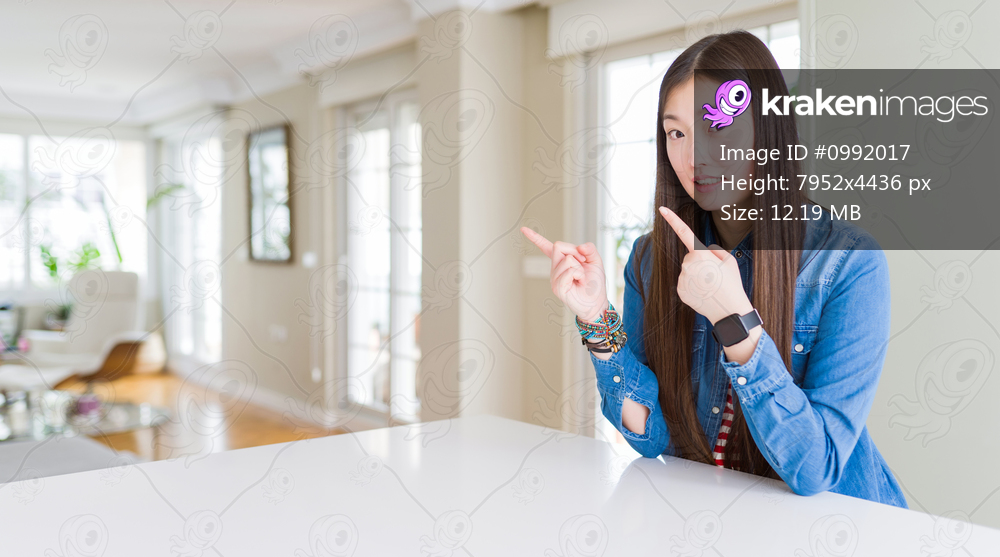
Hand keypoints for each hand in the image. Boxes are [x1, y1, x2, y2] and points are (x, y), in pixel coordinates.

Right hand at [520, 227, 607, 322]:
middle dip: (575, 252)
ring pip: (567, 259)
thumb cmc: (594, 283)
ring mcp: (554, 278)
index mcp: (562, 261)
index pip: (546, 247)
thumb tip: (580, 247)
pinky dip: (579, 274)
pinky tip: (579, 283)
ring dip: (580, 267)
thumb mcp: (595, 260)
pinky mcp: (557, 287)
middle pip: (558, 246)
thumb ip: (589, 248)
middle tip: (583, 263)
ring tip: (581, 278)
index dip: (535, 238)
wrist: (597, 302)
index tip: (523, 229)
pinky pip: (569, 271)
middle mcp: (555, 269)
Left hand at [658, 206, 752, 323]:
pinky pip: (685, 282)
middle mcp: (688, 264)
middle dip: (700, 262)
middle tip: (714, 274)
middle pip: (691, 257)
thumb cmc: (731, 283)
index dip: (672, 219)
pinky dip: (693, 285)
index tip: (662, 209)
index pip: (684, 232)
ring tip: (710, 285)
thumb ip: (714, 250)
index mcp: (700, 254)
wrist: (729, 310)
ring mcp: (682, 278)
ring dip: (697, 275)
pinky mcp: (680, 290)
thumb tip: (703, 251)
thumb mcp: (729, 260)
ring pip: (688, 270)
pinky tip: (703, 292)